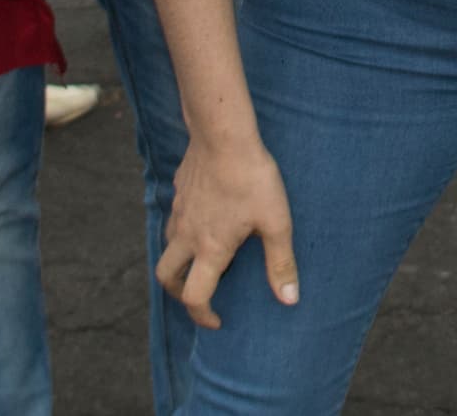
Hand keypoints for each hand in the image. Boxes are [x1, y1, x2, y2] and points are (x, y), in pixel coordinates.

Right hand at [156, 133, 298, 328]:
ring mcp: (179, 211)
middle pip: (166, 276)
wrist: (223, 134)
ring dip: (179, 260)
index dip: (203, 316)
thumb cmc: (253, 178)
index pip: (195, 297)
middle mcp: (188, 235)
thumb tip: (290, 300)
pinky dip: (182, 229)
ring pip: (167, 245)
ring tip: (201, 257)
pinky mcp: (179, 190)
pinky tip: (202, 217)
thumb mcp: (276, 221)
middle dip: (179, 292)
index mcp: (210, 249)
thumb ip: (281, 262)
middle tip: (199, 292)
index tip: (217, 320)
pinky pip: (174, 217)